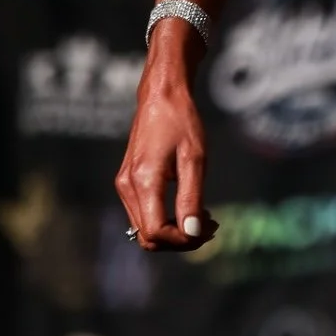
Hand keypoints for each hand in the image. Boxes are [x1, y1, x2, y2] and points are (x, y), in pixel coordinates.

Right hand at [115, 56, 217, 250]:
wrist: (161, 95)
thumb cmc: (181, 121)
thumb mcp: (195, 159)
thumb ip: (191, 197)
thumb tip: (192, 233)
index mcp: (143, 181)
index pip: (156, 232)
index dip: (183, 240)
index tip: (208, 229)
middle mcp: (127, 187)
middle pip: (148, 237)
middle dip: (180, 239)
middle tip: (210, 226)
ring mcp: (124, 185)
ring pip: (144, 229)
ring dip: (174, 231)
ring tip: (204, 217)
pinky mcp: (127, 181)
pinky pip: (144, 214)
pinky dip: (166, 220)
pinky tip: (189, 208)